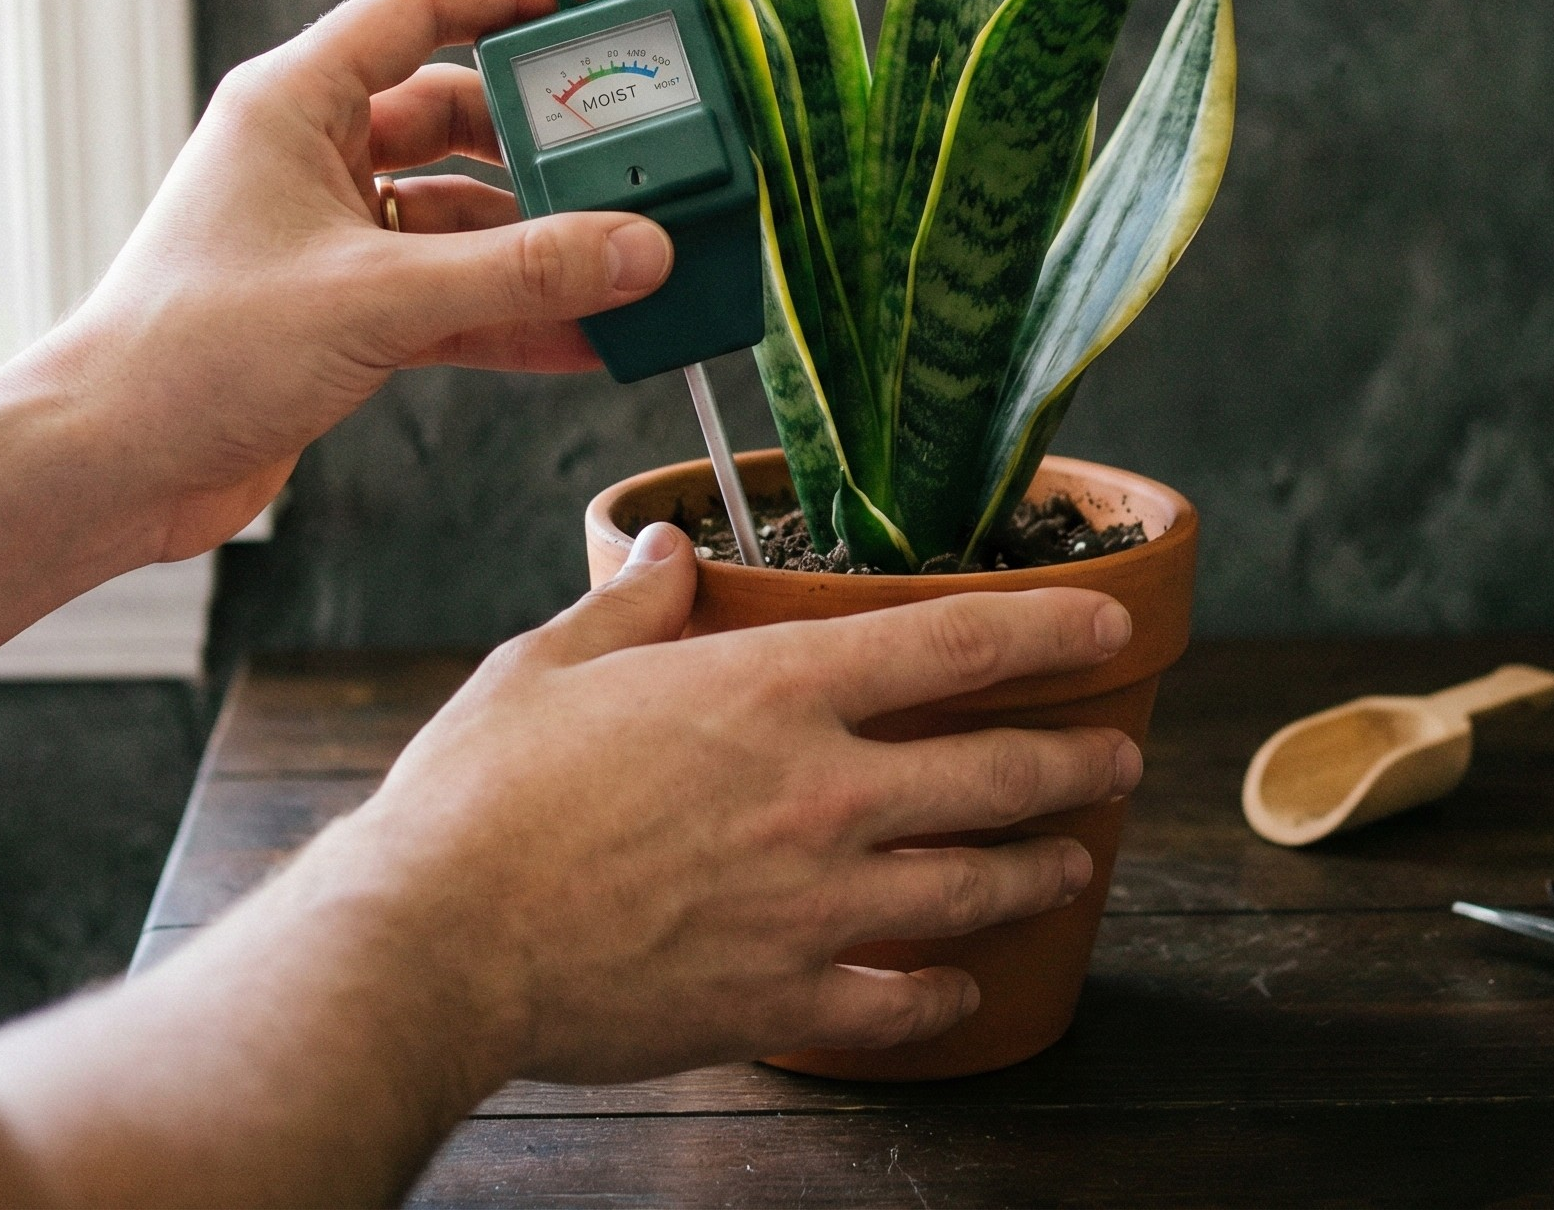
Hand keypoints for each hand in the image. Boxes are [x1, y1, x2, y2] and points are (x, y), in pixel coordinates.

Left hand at [34, 0, 670, 557]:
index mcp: (295, 103)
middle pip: (460, 119)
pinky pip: (454, 295)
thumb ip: (519, 273)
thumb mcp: (377, 298)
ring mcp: (333, 238)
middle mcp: (314, 157)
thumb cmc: (192, 351)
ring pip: (465, 217)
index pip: (419, 10)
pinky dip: (515, 313)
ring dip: (542, 245)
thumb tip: (639, 250)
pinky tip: (588, 337)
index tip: (593, 8)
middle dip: (548, 146)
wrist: (109, 468)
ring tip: (630, 264)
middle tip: (637, 158)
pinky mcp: (346, 313)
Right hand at [316, 525, 1143, 1086]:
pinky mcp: (780, 999)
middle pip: (997, 773)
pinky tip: (963, 987)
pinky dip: (943, 994)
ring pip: (974, 887)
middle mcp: (820, 793)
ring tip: (1074, 861)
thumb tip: (670, 551)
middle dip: (1077, 763)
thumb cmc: (482, 795)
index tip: (1108, 621)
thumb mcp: (549, 665)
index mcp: (771, 691)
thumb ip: (631, 604)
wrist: (437, 942)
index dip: (1049, 626)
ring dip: (1040, 870)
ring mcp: (813, 905)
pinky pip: (897, 1003)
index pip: (952, 642)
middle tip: (1116, 759)